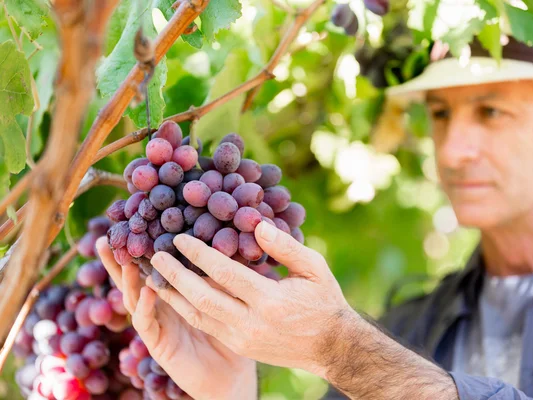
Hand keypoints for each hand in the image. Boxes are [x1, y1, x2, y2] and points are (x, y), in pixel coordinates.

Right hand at [96, 237, 257, 399]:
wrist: (232, 375)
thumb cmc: (233, 331)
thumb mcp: (228, 295)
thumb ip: (221, 272)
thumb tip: (231, 238)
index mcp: (174, 292)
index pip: (154, 265)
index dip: (143, 247)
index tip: (135, 222)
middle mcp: (161, 306)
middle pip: (133, 279)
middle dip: (118, 259)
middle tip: (107, 236)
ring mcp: (157, 325)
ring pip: (135, 298)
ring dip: (128, 278)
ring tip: (125, 257)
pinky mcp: (158, 344)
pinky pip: (147, 323)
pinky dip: (145, 306)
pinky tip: (146, 290)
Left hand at [148, 221, 356, 377]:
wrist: (331, 347)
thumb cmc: (324, 300)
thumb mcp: (314, 268)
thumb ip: (285, 247)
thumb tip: (256, 224)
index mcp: (271, 301)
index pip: (225, 273)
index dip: (199, 254)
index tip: (180, 237)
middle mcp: (252, 323)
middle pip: (203, 296)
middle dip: (175, 274)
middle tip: (155, 255)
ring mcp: (242, 338)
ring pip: (198, 315)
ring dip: (172, 294)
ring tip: (153, 274)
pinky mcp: (240, 345)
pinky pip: (206, 325)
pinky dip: (185, 308)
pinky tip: (173, 294)